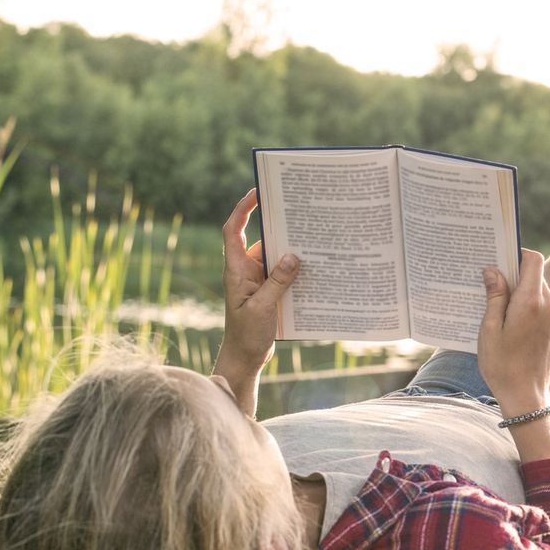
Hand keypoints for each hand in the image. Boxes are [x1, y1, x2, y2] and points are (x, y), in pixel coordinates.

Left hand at [217, 188, 299, 379]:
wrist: (245, 357)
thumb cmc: (247, 334)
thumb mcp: (264, 308)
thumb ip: (277, 282)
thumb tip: (293, 256)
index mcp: (236, 269)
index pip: (233, 230)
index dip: (242, 208)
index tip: (257, 192)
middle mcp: (245, 270)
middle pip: (260, 238)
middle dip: (277, 225)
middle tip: (299, 211)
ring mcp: (257, 280)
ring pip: (275, 256)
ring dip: (291, 250)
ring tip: (313, 239)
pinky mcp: (269, 291)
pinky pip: (283, 273)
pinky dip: (296, 269)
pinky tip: (315, 268)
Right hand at [478, 249, 549, 416]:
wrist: (525, 397)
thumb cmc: (502, 365)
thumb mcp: (489, 329)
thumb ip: (494, 296)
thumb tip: (494, 270)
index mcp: (531, 302)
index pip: (533, 260)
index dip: (518, 255)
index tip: (502, 260)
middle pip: (537, 278)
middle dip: (517, 279)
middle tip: (495, 289)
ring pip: (543, 295)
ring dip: (525, 297)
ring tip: (504, 314)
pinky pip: (549, 313)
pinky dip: (534, 313)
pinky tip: (518, 330)